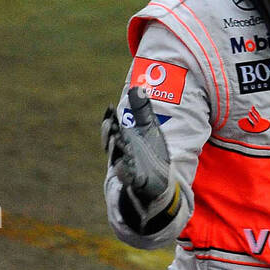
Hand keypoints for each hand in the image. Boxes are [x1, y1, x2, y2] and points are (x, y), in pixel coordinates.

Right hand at [102, 87, 175, 217]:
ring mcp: (126, 165)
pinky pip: (126, 176)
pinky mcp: (133, 180)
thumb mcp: (149, 129)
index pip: (113, 126)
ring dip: (117, 149)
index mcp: (125, 137)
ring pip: (117, 157)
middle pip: (112, 140)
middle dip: (110, 133)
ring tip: (118, 140)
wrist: (159, 180)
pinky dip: (125, 172)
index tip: (109, 108)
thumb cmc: (151, 153)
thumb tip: (136, 88)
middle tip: (111, 124)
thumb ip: (142, 111)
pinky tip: (124, 166)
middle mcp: (122, 151)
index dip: (110, 118)